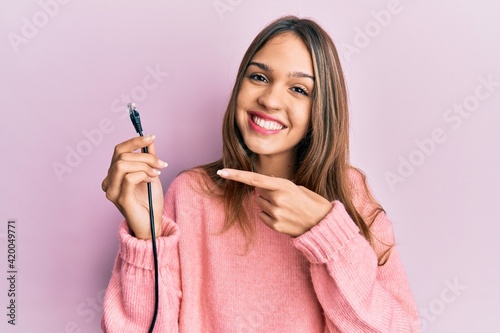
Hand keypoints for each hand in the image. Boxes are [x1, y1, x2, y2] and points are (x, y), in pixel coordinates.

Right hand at [101, 135, 167, 238]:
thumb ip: (148, 158)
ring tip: (156, 173)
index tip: (152, 137)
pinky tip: (151, 179)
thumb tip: (150, 140)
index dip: (135, 141)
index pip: (119, 150)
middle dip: (145, 156)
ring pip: (123, 165)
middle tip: (161, 164)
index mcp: (114, 174)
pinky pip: (129, 178)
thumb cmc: (150, 201)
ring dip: (144, 165)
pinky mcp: (120, 199)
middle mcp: (109, 181)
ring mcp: (112, 191)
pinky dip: (143, 175)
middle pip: (122, 156)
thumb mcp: (151, 174)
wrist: (152, 223)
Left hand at [217, 169, 331, 236]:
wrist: (322, 223)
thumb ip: (278, 185)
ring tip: (286, 208)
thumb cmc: (311, 202)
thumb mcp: (297, 188)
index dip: (237, 175)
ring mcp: (276, 213)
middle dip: (267, 193)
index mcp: (284, 186)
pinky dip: (270, 215)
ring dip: (269, 204)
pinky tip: (284, 216)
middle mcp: (277, 199)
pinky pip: (263, 216)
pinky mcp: (275, 225)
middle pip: (258, 193)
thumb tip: (261, 184)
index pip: (255, 179)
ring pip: (260, 204)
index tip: (222, 172)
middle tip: (285, 198)